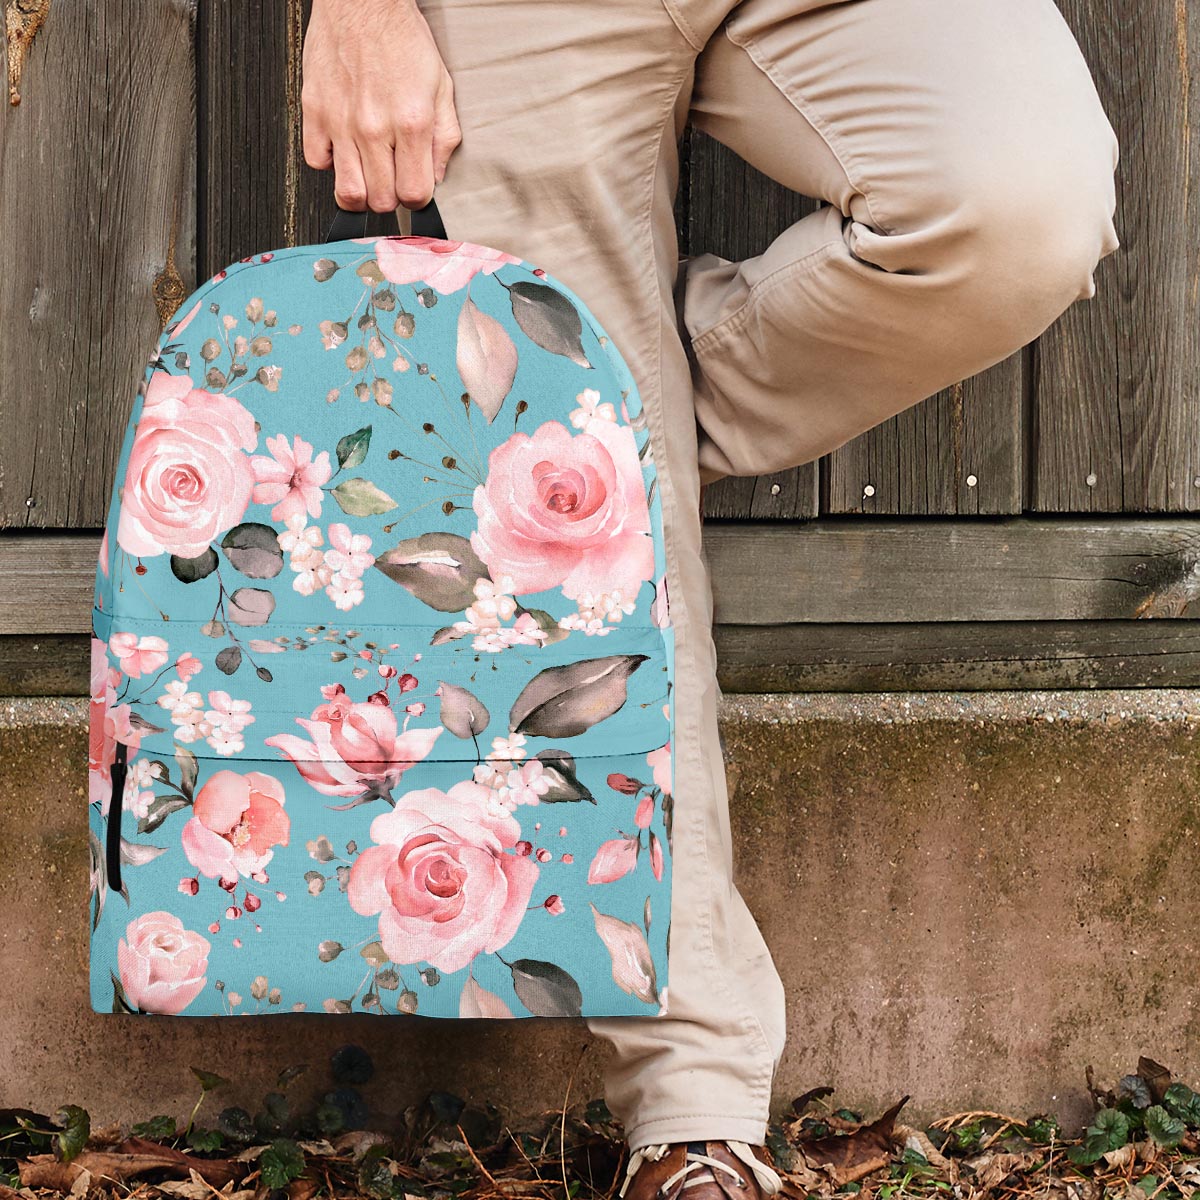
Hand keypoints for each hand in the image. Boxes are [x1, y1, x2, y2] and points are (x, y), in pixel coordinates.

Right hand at [302, 0, 461, 211]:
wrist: (362, 1)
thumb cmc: (401, 39)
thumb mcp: (441, 87)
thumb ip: (444, 137)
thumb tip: (437, 176)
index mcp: (411, 123)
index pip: (414, 194)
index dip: (417, 198)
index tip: (414, 188)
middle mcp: (374, 127)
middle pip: (381, 201)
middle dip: (390, 197)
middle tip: (391, 178)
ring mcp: (341, 122)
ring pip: (348, 192)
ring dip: (361, 192)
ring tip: (368, 176)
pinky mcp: (314, 111)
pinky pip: (316, 162)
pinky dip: (330, 163)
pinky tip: (343, 149)